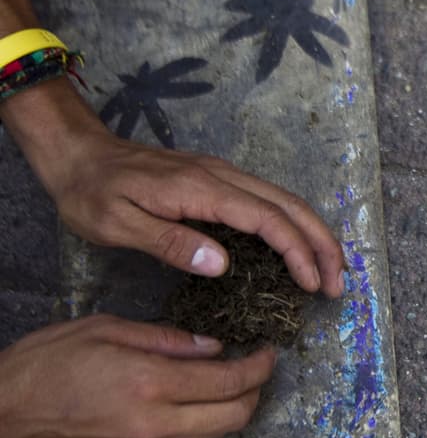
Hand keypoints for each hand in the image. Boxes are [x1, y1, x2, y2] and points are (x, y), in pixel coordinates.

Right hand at [0, 316, 274, 437]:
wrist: (0, 415)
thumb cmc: (46, 363)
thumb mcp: (107, 329)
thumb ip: (167, 339)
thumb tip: (213, 347)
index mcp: (150, 383)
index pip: (230, 382)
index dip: (260, 367)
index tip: (269, 353)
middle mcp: (156, 424)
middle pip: (236, 417)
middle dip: (256, 392)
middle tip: (256, 369)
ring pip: (215, 434)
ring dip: (232, 409)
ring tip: (228, 382)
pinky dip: (201, 422)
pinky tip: (191, 401)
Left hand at [1, 79, 344, 296]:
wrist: (77, 152)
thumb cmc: (91, 192)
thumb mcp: (116, 225)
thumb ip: (171, 242)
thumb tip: (223, 264)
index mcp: (202, 189)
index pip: (267, 220)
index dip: (297, 252)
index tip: (313, 284)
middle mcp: (222, 177)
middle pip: (290, 206)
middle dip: (322, 244)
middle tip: (338, 284)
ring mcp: (223, 175)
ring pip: (285, 201)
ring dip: (313, 234)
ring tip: (329, 270)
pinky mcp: (218, 180)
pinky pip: (269, 201)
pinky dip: (294, 225)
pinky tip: (297, 247)